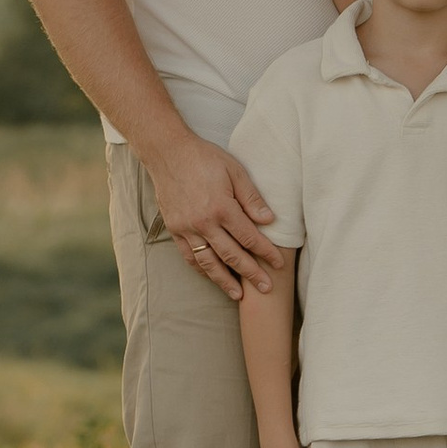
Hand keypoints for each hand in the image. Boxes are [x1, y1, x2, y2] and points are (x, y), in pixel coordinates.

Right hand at [149, 137, 282, 297]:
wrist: (168, 153)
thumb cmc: (204, 158)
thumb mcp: (235, 171)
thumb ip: (251, 198)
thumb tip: (269, 220)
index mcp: (222, 207)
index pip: (249, 237)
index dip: (266, 252)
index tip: (278, 263)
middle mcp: (204, 223)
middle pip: (232, 256)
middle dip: (251, 273)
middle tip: (266, 288)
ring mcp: (187, 228)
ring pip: (208, 262)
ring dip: (224, 281)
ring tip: (238, 295)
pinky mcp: (175, 229)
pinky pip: (189, 256)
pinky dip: (202, 269)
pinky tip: (212, 276)